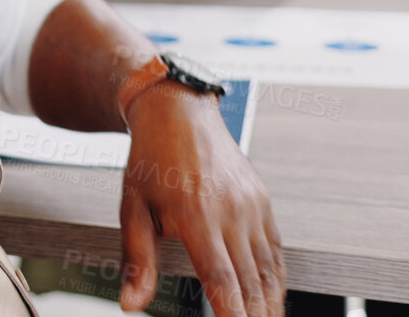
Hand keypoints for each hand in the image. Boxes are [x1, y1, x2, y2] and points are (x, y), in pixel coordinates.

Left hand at [117, 81, 282, 315]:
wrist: (178, 112)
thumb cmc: (150, 160)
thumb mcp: (132, 208)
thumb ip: (136, 261)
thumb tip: (130, 303)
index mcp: (196, 216)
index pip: (221, 280)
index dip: (232, 315)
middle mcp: (230, 212)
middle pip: (251, 283)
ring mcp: (251, 206)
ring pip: (269, 270)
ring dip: (271, 305)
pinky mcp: (262, 201)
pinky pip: (275, 250)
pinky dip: (277, 280)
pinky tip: (273, 300)